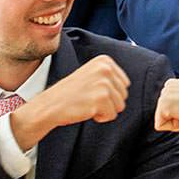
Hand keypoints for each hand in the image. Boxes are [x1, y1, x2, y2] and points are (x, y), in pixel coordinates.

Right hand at [8, 55, 129, 150]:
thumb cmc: (71, 93)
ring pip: (120, 106)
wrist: (49, 105)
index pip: (125, 83)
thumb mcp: (92, 74)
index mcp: (105, 60)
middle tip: (89, 98)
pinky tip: (86, 110)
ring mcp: (103, 83)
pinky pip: (112, 115)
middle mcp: (106, 69)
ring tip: (88, 103)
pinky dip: (100, 117)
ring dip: (104, 110)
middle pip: (124, 94)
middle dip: (109, 102)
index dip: (110, 93)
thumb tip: (128, 83)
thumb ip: (110, 75)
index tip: (92, 90)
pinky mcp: (100, 99)